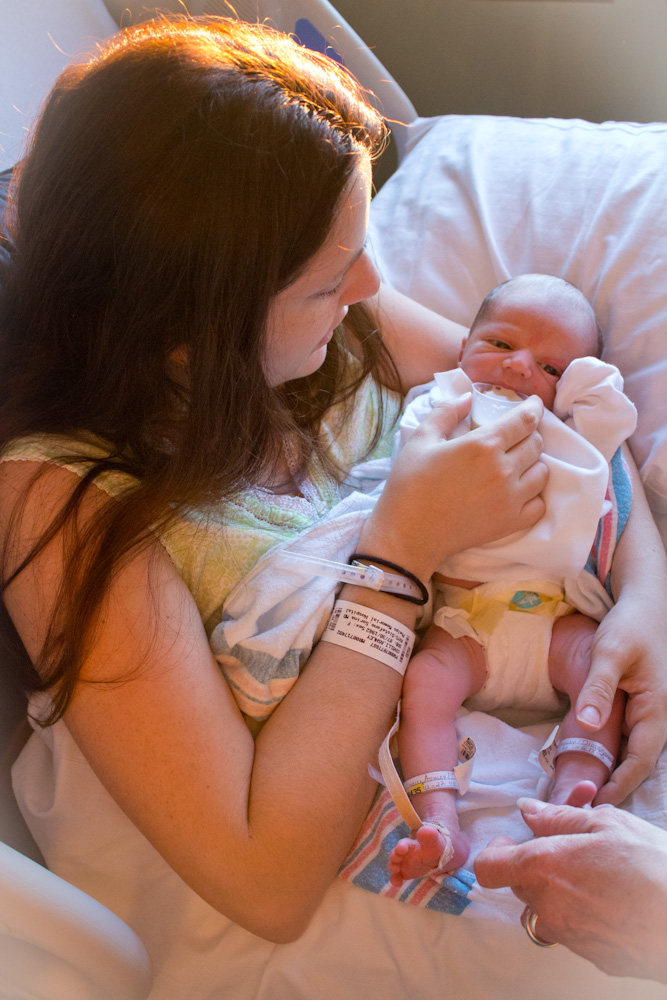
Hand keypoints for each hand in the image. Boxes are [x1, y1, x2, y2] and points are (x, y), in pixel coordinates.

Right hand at [359, 395, 546, 581]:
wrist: (408, 533)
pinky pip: (539, 505)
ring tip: (517, 462)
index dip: (534, 407)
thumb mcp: (421, 439)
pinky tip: (519, 491)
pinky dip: (534, 495)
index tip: (534, 403)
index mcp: (483, 445)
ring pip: (542, 473)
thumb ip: (446, 412)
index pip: (525, 420)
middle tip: (516, 435)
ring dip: (533, 463)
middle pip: (536, 444)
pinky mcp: (510, 523)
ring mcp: (510, 499)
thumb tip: (467, 397)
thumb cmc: (410, 484)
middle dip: (529, 434)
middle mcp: (503, 470)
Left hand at [475, 798, 666, 982]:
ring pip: (548, 908)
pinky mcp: (593, 957)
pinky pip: (575, 929)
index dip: (496, 852)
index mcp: (543, 868)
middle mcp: (548, 907)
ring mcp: (570, 937)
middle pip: (521, 885)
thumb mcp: (606, 824)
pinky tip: (614, 897)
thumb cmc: (651, 868)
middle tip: (572, 846)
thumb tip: (529, 811)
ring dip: (562, 889)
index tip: (513, 840)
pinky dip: (584, 912)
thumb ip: (559, 817)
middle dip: (537, 864)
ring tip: (601, 871)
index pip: (489, 868)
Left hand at [574, 587, 666, 804]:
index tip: (594, 806)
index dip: (618, 786)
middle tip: (579, 804)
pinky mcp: (640, 707)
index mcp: (657, 710)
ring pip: (632, 752)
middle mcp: (658, 717)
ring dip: (610, 770)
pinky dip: (610, 751)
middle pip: (636, 763)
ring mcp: (650, 713)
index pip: (640, 762)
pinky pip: (627, 737)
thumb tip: (589, 726)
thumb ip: (599, 688)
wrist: (645, 604)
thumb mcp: (610, 652)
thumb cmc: (630, 625)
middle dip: (611, 785)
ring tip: (579, 789)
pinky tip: (587, 759)